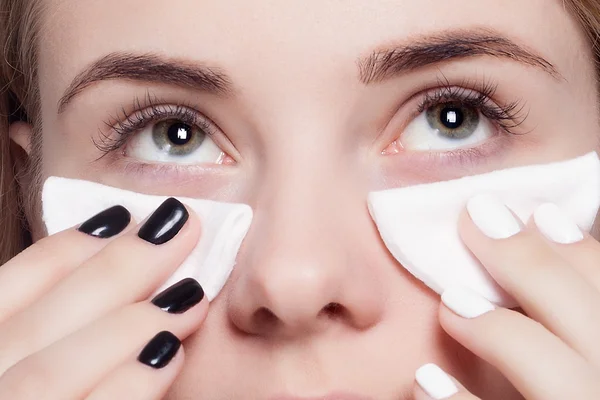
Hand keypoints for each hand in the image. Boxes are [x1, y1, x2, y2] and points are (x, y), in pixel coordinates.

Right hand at [0, 198, 206, 398]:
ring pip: (50, 374)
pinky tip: (173, 353)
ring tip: (191, 295)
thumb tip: (118, 253)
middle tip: (181, 228)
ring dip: (126, 327)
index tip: (121, 215)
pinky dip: (131, 385)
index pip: (2, 295)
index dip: (61, 251)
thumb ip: (61, 324)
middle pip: (34, 327)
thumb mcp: (34, 356)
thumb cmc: (65, 382)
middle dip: (113, 270)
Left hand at [413, 195, 599, 399]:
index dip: (580, 251)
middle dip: (533, 263)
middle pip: (592, 320)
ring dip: (498, 331)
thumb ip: (570, 310)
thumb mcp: (579, 341)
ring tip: (450, 303)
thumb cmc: (559, 375)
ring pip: (555, 377)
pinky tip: (425, 378)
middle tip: (478, 216)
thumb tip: (540, 234)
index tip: (540, 212)